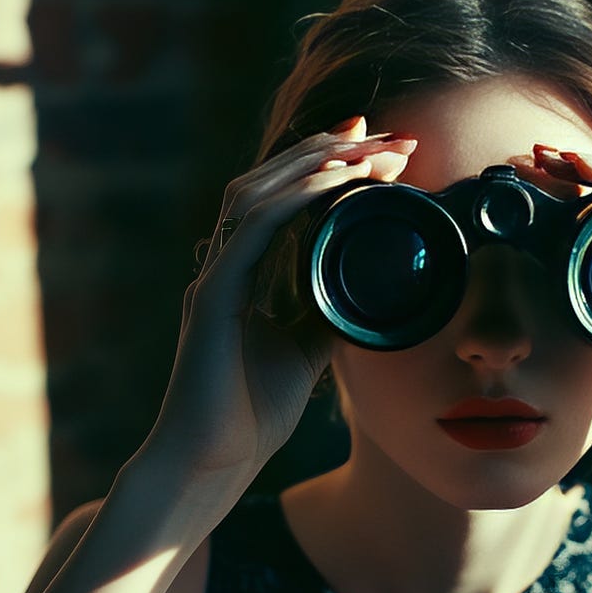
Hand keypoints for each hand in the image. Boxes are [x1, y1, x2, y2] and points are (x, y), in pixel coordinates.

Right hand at [142, 117, 416, 482]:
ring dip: (311, 161)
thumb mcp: (305, 351)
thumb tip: (364, 290)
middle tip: (379, 130)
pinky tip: (332, 180)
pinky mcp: (212, 295)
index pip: (284, 201)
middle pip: (271, 183)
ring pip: (257, 192)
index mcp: (243, 273)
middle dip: (325, 150)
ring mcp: (215, 275)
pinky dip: (294, 197)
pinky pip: (254, 228)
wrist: (212, 461)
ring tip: (361, 143)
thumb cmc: (248, 414)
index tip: (374, 148)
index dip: (324, 168)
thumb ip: (324, 313)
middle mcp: (225, 264)